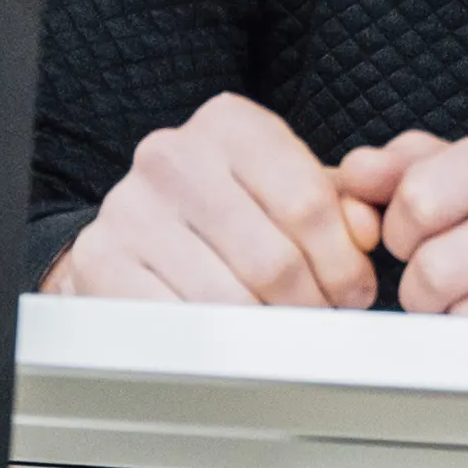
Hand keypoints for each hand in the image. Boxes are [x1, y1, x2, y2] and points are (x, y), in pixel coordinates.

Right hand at [44, 93, 380, 309]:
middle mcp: (173, 155)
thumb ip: (343, 204)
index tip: (353, 293)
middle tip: (319, 322)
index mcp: (229, 124)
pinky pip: (179, 322)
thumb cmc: (228, 210)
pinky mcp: (102, 260)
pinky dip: (215, 344)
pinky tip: (231, 338)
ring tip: (280, 333)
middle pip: (274, 260)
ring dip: (267, 332)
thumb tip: (365, 232)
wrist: (140, 227)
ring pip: (229, 300)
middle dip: (310, 306)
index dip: (343, 264)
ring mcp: (130, 208)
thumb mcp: (291, 188)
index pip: (307, 203)